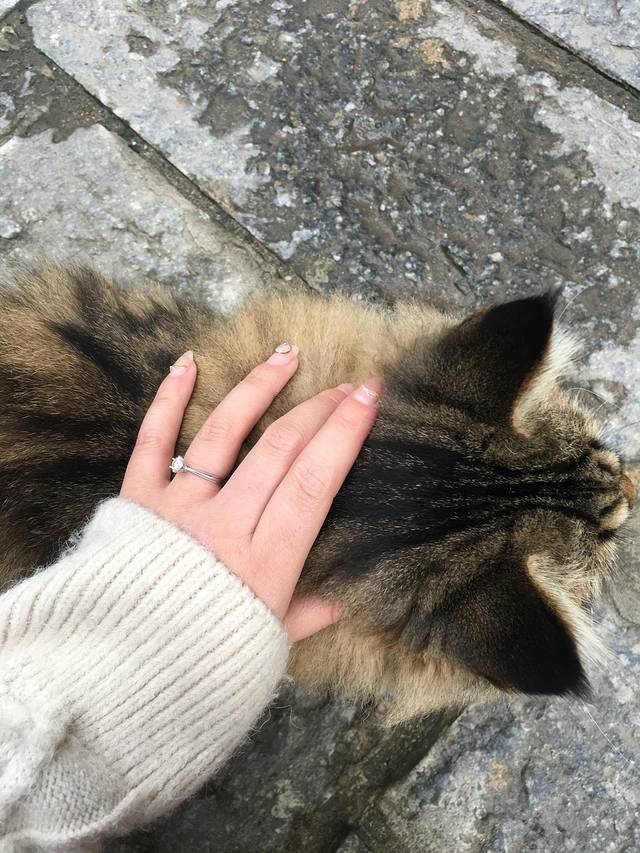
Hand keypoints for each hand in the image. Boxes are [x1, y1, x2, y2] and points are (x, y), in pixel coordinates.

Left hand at [120, 345, 380, 641]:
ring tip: (287, 356)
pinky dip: (168, 400)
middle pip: (279, 450)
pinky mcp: (136, 501)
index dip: (344, 434)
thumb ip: (312, 613)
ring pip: (224, 433)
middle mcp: (223, 525)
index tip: (369, 397)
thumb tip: (352, 598)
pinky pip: (152, 441)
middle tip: (346, 385)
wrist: (115, 678)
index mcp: (265, 562)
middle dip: (319, 409)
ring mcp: (177, 508)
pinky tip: (187, 362)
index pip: (314, 482)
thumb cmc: (202, 664)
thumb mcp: (268, 644)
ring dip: (258, 389)